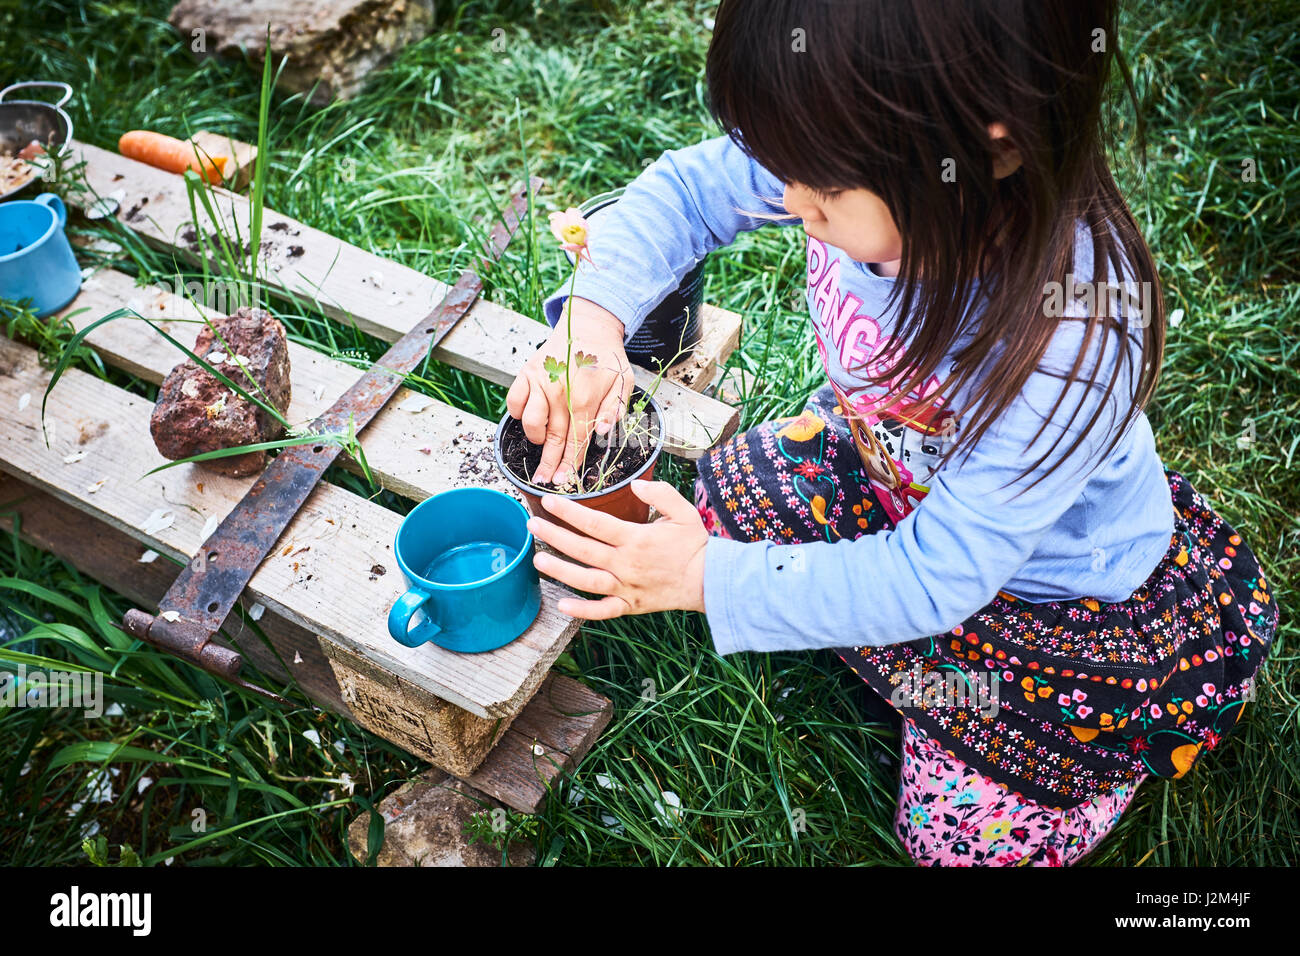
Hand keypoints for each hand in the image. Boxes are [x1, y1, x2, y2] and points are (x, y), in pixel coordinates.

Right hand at [505, 297, 634, 484]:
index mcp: (585, 399)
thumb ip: (613, 410)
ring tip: (542, 441)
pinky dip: (518, 413)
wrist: (588, 326)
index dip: (569, 464)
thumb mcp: (623, 382)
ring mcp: (540, 383)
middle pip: (553, 438)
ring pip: (530, 423)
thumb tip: (601, 432)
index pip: (576, 441)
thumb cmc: (607, 357)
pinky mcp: (526, 373)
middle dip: (548, 463)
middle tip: (544, 480)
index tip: (563, 480)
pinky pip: (515, 402)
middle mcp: (559, 393)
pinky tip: (528, 416)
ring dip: (535, 437)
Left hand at [527, 479, 707, 617]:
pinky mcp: (631, 606)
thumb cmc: (695, 544)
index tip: (549, 502)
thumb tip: (636, 485)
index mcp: (636, 539)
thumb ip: (660, 493)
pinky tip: (561, 605)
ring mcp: (627, 587)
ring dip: (560, 572)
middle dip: (555, 536)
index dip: (569, 512)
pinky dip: (582, 611)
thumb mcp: (683, 511)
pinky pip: (603, 611)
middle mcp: (626, 564)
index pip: (594, 523)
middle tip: (533, 525)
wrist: (710, 580)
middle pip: (583, 549)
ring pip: (586, 581)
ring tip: (538, 561)